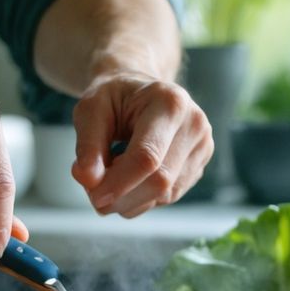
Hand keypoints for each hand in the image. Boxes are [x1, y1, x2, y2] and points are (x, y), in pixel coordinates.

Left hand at [71, 73, 211, 217]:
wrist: (138, 91)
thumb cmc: (113, 98)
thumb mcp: (90, 110)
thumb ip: (87, 145)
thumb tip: (88, 181)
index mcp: (170, 103)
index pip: (147, 157)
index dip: (119, 183)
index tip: (95, 198)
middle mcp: (194, 125)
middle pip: (159, 182)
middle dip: (122, 196)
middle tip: (94, 191)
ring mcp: (202, 148)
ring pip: (164, 196)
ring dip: (129, 199)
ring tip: (112, 172)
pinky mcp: (199, 167)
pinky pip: (168, 198)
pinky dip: (141, 197)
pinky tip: (130, 176)